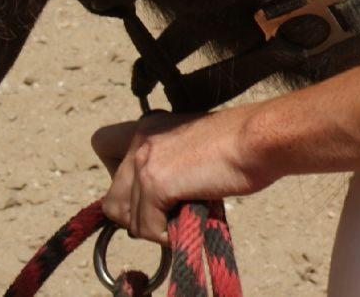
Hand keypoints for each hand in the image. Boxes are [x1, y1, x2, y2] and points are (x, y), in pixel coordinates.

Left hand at [92, 107, 270, 243]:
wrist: (257, 139)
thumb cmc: (241, 144)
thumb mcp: (191, 144)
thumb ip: (167, 161)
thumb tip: (155, 202)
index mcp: (150, 124)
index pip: (101, 143)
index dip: (117, 173)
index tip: (147, 184)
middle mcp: (140, 138)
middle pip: (110, 198)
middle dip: (136, 213)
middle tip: (169, 209)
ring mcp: (144, 160)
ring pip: (125, 218)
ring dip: (153, 225)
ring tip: (184, 213)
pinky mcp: (154, 182)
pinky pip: (145, 228)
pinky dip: (167, 234)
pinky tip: (191, 218)